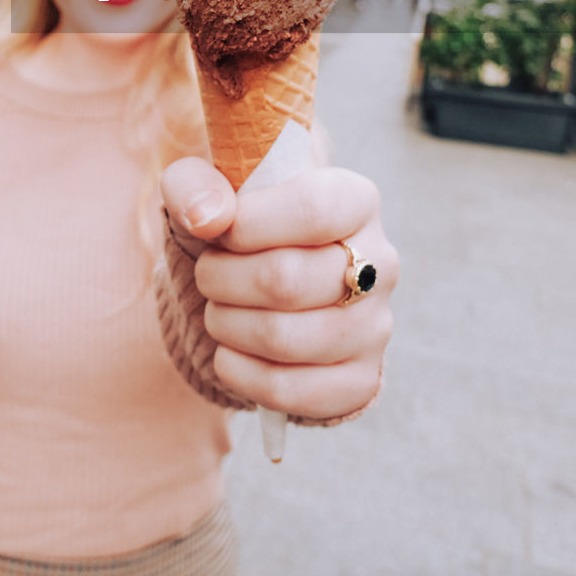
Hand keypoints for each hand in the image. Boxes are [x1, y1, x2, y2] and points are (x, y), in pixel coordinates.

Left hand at [161, 157, 397, 421]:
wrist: (258, 284)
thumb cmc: (235, 225)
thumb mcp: (203, 188)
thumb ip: (195, 185)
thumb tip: (209, 218)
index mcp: (356, 200)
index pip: (312, 209)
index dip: (248, 225)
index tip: (219, 232)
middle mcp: (380, 262)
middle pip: (286, 279)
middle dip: (221, 279)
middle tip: (207, 274)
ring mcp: (375, 326)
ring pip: (282, 338)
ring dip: (225, 324)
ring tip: (218, 307)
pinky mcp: (360, 380)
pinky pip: (288, 390)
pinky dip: (239, 372)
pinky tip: (228, 351)